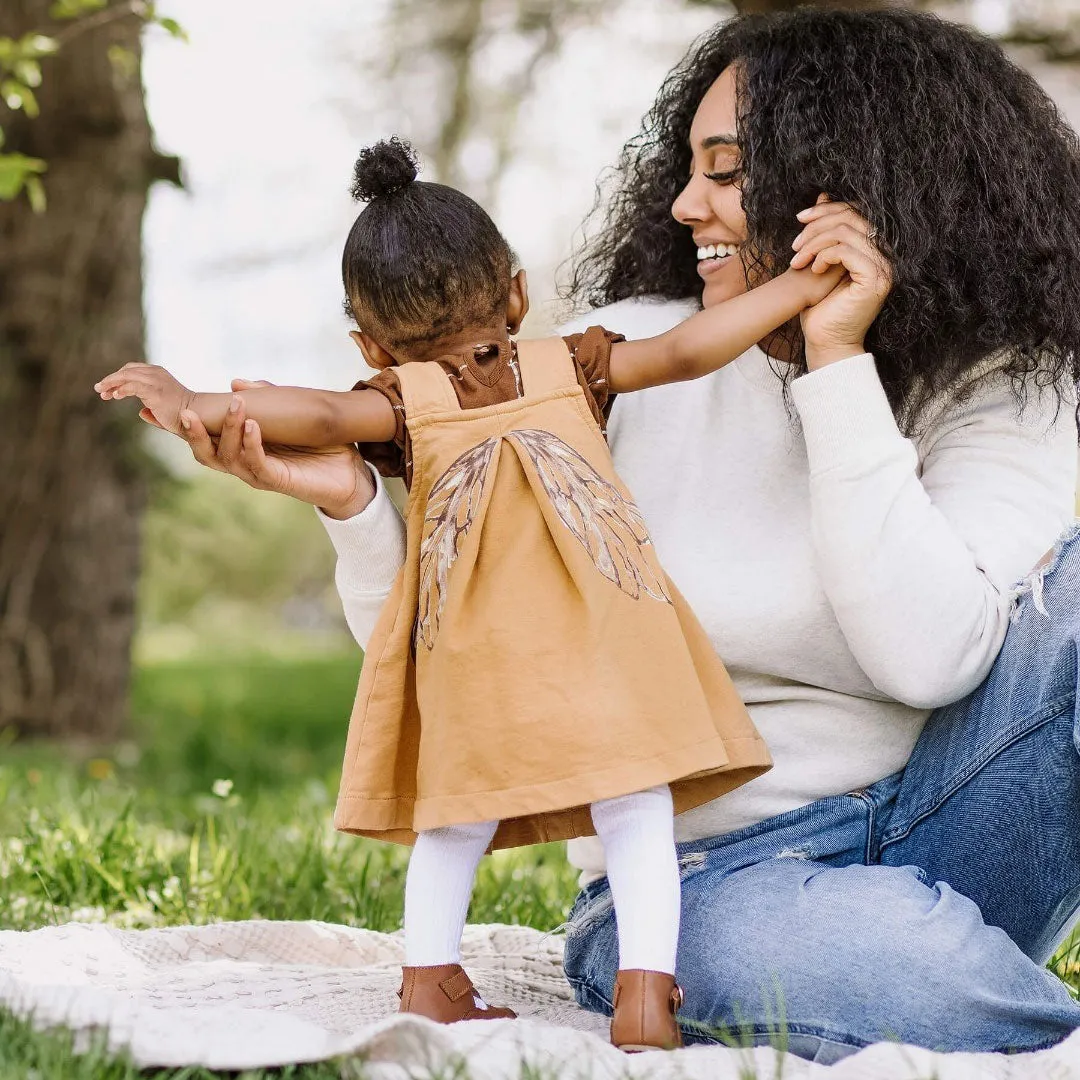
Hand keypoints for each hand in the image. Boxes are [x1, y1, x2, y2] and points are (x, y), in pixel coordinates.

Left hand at [94, 362, 193, 433]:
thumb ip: (152, 408)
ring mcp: (155, 381)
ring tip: (102, 392)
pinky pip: (132, 386)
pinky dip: (121, 390)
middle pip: (127, 370)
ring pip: (126, 376)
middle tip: (99, 390)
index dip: (118, 377)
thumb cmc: (184, 416)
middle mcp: (156, 373)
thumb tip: (140, 412)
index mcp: (158, 373)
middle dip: (111, 380)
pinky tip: (115, 396)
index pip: (132, 369)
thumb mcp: (164, 408)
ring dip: (111, 383)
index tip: (108, 390)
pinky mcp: (154, 391)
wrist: (199, 416)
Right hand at [142, 378, 376, 518]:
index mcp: (238, 446)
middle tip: (183, 412)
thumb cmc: (318, 447)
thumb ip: (264, 398)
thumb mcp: (289, 415)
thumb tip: (236, 382)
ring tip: (234, 408)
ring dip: (227, 430)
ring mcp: (256, 473)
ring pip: (226, 457)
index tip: (144, 409)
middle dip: (191, 432)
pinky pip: (256, 463)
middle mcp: (241, 462)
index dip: (174, 424)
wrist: (349, 476)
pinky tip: (253, 426)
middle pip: (203, 451)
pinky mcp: (276, 481)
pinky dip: (251, 443)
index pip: (200, 435)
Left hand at [790, 196, 892, 368]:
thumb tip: (824, 196)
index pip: (855, 212)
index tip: (800, 218)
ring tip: (797, 261)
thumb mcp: (819, 261)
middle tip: (794, 244)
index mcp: (874, 248)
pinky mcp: (875, 279)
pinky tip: (812, 270)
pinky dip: (824, 255)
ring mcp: (884, 267)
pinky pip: (847, 251)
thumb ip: (826, 231)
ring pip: (846, 232)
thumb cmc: (820, 307)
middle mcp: (884, 255)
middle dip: (817, 225)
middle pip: (851, 217)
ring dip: (815, 243)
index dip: (827, 209)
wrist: (824, 342)